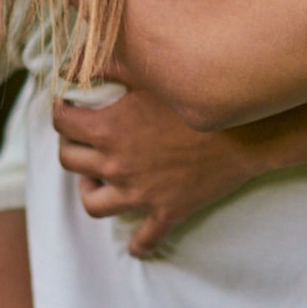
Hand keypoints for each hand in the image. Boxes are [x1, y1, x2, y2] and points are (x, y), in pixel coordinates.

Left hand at [53, 83, 263, 256]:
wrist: (246, 131)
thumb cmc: (197, 95)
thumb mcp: (149, 72)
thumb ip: (107, 64)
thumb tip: (73, 63)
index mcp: (108, 129)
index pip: (61, 123)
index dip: (61, 112)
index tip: (69, 107)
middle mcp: (116, 164)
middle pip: (69, 162)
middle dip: (70, 147)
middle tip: (84, 138)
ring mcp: (140, 194)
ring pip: (93, 204)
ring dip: (91, 190)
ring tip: (100, 178)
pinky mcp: (167, 212)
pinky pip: (145, 239)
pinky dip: (138, 243)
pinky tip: (136, 242)